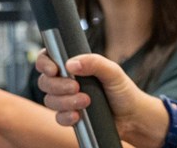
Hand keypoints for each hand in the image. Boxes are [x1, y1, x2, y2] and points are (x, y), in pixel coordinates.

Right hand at [35, 51, 166, 146]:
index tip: (53, 69)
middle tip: (76, 87)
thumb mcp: (112, 71)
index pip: (48, 59)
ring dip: (65, 101)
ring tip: (86, 101)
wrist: (132, 117)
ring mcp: (67, 100)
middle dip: (58, 85)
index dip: (44, 63)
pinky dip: (66, 117)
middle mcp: (67, 81)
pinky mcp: (70, 117)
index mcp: (74, 66)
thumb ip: (94, 62)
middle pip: (45, 81)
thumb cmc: (123, 91)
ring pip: (49, 100)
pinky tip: (78, 116)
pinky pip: (58, 117)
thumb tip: (70, 64)